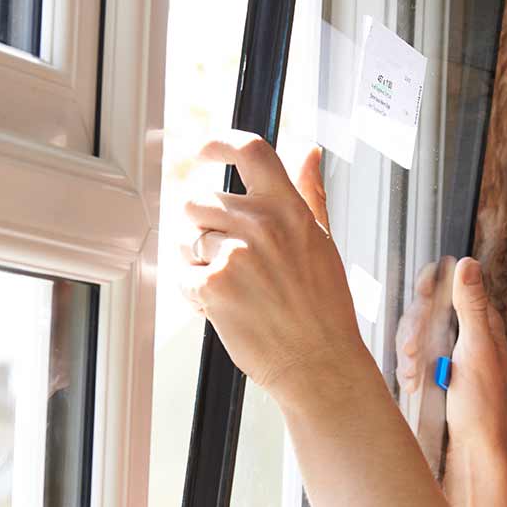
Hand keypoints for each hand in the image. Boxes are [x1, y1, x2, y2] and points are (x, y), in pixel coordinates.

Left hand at [179, 131, 367, 400]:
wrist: (320, 362)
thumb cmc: (324, 309)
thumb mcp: (322, 241)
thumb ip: (309, 192)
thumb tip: (309, 152)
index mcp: (289, 209)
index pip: (250, 151)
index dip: (219, 144)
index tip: (205, 153)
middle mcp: (261, 225)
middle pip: (198, 201)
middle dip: (202, 229)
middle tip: (225, 259)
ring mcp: (235, 254)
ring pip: (186, 239)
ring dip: (198, 261)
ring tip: (232, 287)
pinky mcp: (212, 286)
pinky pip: (182, 275)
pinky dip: (195, 293)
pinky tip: (225, 307)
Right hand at [396, 256, 506, 448]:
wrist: (471, 451)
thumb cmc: (482, 405)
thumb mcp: (477, 350)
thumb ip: (471, 306)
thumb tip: (467, 263)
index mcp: (482, 323)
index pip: (453, 286)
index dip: (432, 285)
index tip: (421, 293)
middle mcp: (465, 334)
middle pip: (426, 309)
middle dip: (414, 329)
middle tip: (413, 351)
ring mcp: (447, 354)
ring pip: (414, 333)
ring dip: (408, 352)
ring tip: (412, 375)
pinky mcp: (432, 373)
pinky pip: (410, 358)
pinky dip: (407, 369)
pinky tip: (411, 385)